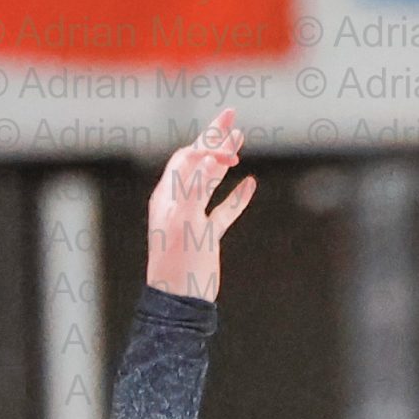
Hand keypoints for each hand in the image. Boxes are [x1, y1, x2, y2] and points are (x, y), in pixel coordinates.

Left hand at [145, 107, 256, 302]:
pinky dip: (237, 196)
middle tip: (232, 113)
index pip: (187, 158)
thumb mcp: (186, 223)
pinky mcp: (206, 237)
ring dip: (226, 159)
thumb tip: (207, 158)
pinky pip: (223, 210)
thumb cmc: (179, 265)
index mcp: (167, 197)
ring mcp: (193, 219)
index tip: (228, 138)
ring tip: (241, 137)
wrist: (181, 305)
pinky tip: (251, 184)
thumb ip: (195, 189)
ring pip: (211, 181)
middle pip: (198, 162)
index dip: (206, 143)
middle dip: (215, 137)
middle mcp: (177, 204)